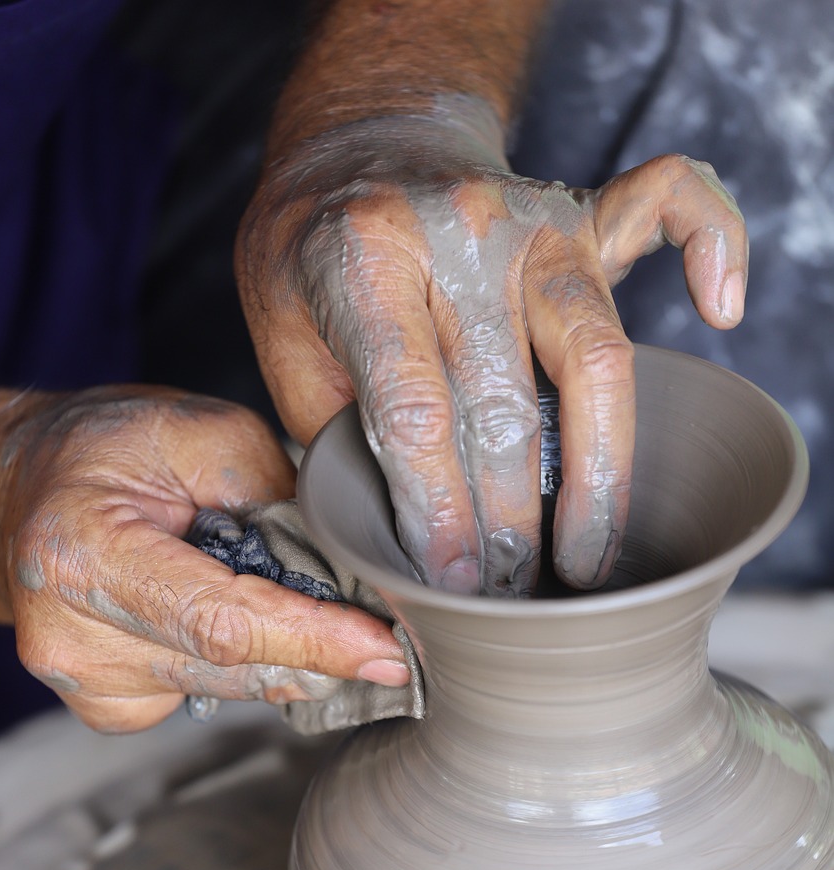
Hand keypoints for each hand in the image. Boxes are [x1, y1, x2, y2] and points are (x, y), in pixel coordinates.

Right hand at [0, 387, 407, 731]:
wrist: (20, 494)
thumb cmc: (99, 451)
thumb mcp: (192, 427)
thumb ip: (271, 490)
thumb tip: (346, 565)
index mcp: (82, 555)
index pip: (222, 621)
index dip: (314, 640)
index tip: (387, 650)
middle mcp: (73, 635)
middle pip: (234, 670)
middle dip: (322, 652)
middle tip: (378, 625)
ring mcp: (86, 683)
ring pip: (232, 692)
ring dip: (289, 658)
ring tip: (307, 609)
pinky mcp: (108, 709)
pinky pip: (208, 700)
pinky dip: (247, 667)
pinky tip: (241, 624)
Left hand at [237, 109, 746, 591]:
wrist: (357, 141)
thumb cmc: (314, 248)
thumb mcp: (279, 335)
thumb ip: (328, 420)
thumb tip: (384, 529)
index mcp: (362, 259)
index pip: (414, 408)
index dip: (437, 510)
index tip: (450, 583)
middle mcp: (458, 232)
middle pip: (506, 405)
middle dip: (511, 524)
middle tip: (507, 598)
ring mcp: (531, 218)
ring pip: (597, 353)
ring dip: (599, 474)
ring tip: (588, 560)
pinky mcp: (583, 211)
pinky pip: (671, 203)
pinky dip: (715, 242)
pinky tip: (721, 308)